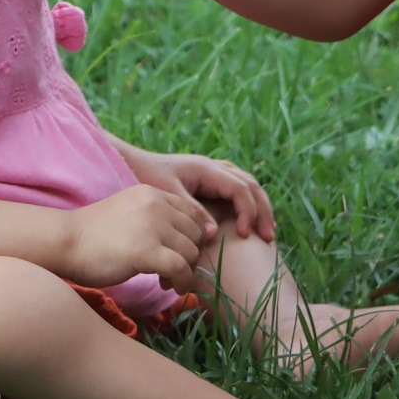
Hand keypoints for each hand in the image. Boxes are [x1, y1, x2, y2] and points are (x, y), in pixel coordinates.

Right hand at [64, 185, 215, 292]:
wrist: (64, 242)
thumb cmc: (93, 234)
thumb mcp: (129, 214)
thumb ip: (155, 219)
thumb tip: (186, 238)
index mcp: (152, 194)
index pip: (192, 213)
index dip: (192, 237)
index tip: (180, 254)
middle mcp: (156, 204)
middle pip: (195, 233)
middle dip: (190, 255)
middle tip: (173, 272)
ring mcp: (152, 226)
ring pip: (191, 252)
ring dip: (186, 271)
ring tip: (167, 281)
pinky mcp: (147, 250)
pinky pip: (181, 268)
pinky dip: (183, 282)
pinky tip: (171, 288)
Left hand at [121, 146, 276, 241]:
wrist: (130, 161)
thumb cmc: (144, 175)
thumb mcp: (166, 194)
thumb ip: (191, 211)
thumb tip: (213, 233)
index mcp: (205, 168)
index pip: (239, 188)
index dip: (247, 211)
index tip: (245, 234)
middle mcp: (213, 167)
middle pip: (251, 185)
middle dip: (262, 210)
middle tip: (268, 237)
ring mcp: (212, 172)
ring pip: (247, 185)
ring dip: (259, 207)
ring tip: (266, 231)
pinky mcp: (207, 181)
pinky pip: (237, 189)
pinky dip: (247, 204)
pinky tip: (249, 222)